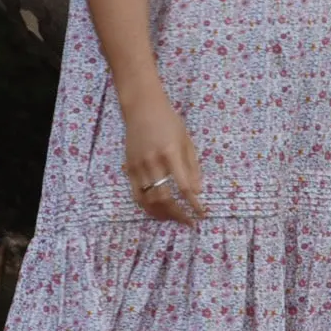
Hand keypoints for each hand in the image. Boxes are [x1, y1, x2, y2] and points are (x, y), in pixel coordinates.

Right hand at [121, 85, 207, 225]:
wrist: (141, 108)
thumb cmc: (169, 122)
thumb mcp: (186, 140)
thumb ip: (192, 167)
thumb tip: (197, 192)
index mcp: (171, 153)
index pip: (183, 186)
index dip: (193, 204)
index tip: (202, 213)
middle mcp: (153, 162)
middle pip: (164, 198)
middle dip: (178, 214)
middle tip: (189, 222)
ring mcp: (138, 166)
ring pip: (149, 200)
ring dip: (163, 214)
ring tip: (174, 219)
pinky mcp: (128, 168)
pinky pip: (136, 194)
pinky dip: (147, 207)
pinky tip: (157, 211)